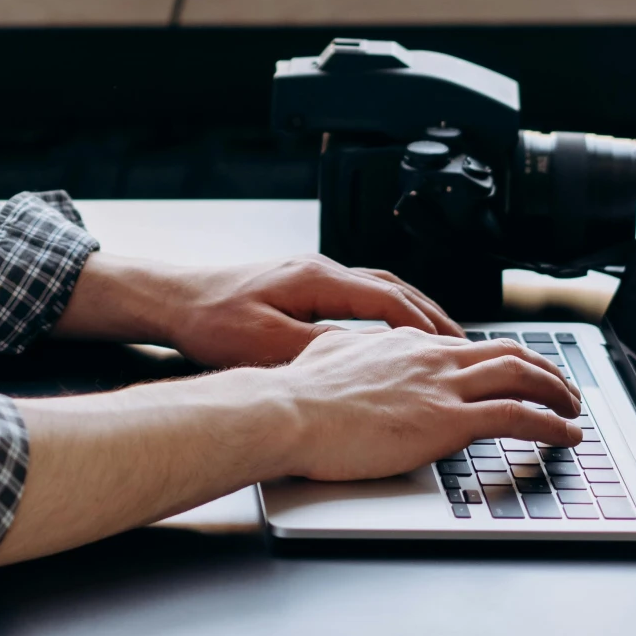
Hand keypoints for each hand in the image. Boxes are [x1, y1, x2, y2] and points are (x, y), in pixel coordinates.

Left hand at [53, 251, 461, 367]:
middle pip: (393, 289)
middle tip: (463, 346)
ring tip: (439, 341)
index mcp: (317, 279)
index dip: (425, 326)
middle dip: (431, 317)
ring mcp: (310, 276)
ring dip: (410, 313)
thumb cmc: (209, 320)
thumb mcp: (266, 344)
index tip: (453, 349)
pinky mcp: (299, 287)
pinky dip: (384, 314)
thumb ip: (318, 352)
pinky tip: (391, 335)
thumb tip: (363, 364)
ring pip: (378, 289)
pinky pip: (358, 296)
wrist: (172, 301)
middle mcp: (319, 270)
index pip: (388, 300)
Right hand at [275, 326, 583, 480]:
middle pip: (508, 353)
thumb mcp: (326, 356)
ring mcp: (442, 386)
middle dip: (544, 369)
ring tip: (573, 410)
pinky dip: (551, 424)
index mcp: (405, 343)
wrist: (288, 412)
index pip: (469, 345)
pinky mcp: (448, 420)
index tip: (516, 373)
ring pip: (522, 376)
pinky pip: (517, 416)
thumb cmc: (297, 395)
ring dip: (557, 393)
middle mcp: (431, 356)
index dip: (502, 359)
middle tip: (561, 388)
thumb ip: (346, 351)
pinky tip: (566, 435)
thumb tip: (344, 350)